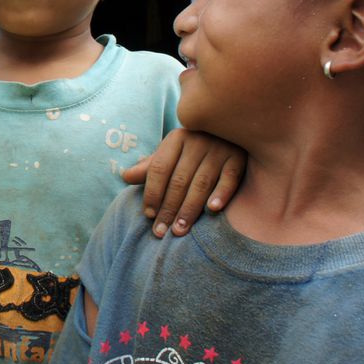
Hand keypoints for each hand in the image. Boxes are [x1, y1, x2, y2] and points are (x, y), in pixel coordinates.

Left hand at [121, 129, 245, 237]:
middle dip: (168, 209)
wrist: (230, 130)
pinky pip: (229, 178)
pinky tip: (212, 210)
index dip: (152, 193)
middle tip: (161, 232)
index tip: (148, 215)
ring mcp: (220, 149)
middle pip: (178, 180)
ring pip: (201, 184)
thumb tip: (125, 177)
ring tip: (179, 230)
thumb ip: (150, 167)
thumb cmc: (193, 149)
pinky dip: (221, 194)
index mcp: (176, 138)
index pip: (159, 169)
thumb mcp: (171, 153)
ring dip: (189, 209)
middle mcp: (197, 142)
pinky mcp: (239, 158)